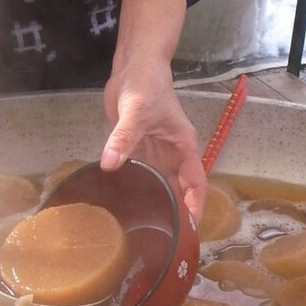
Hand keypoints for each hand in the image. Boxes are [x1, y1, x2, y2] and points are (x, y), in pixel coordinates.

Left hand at [102, 65, 206, 224]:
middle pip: (179, 190)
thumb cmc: (146, 84)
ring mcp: (156, 154)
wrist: (133, 67)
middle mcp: (173, 155)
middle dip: (177, 213)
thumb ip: (123, 138)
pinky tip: (127, 207)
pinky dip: (137, 190)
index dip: (195, 205)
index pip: (196, 182)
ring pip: (160, 186)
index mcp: (184, 147)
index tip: (191, 227)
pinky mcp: (139, 151)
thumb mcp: (136, 111)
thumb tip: (109, 164)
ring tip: (148, 231)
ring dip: (157, 204)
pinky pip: (141, 176)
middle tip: (168, 238)